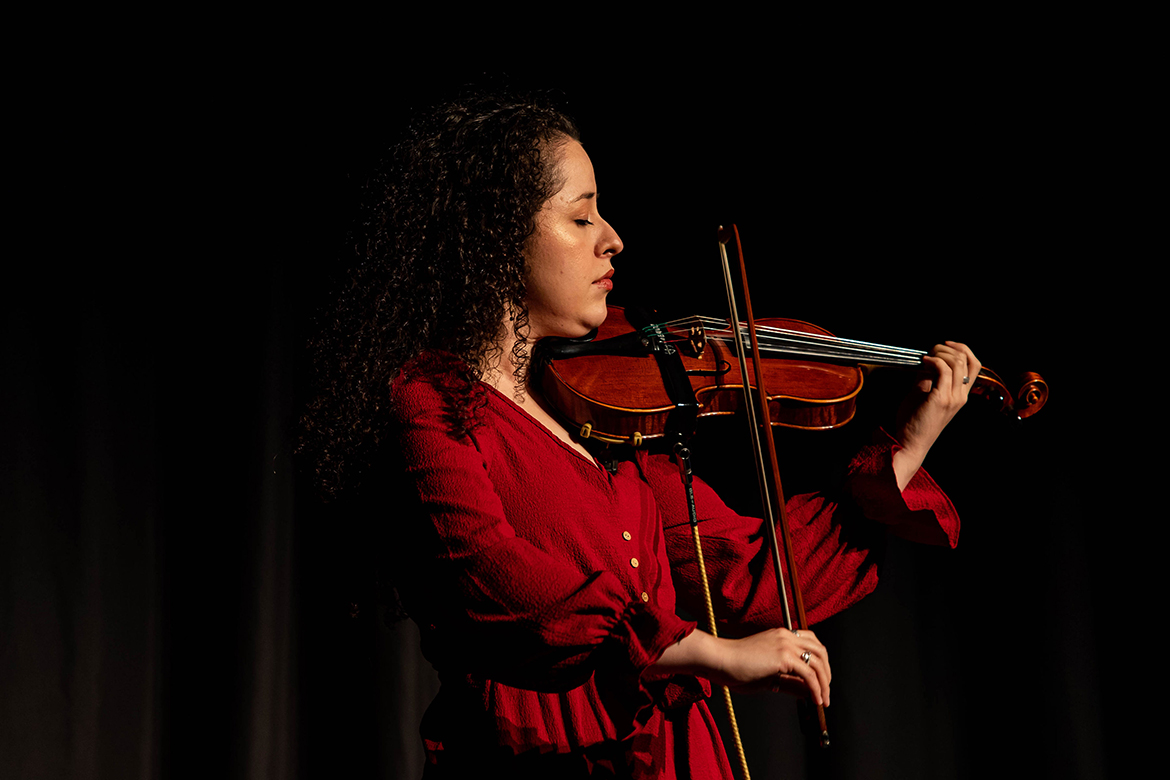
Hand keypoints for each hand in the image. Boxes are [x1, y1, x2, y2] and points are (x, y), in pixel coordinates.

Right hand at [717, 628, 831, 705]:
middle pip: (820, 650)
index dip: (820, 660)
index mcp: (781, 635)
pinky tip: (815, 699)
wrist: (720, 659)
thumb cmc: (735, 666)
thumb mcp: (767, 675)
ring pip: (818, 662)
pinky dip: (817, 689)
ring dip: (825, 683)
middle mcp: (786, 636)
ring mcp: (785, 644)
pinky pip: (809, 674)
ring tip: (823, 700)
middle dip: (827, 673)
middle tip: (825, 691)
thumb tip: (807, 691)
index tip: (821, 678)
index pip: (811, 642)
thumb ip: (788, 681)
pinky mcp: (783, 657)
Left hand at [892, 341, 980, 489]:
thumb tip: (925, 360)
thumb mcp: (923, 393)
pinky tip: (923, 362)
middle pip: (968, 360)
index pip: (974, 365)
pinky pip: (943, 371)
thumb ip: (928, 377)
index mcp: (960, 395)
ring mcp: (953, 398)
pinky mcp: (940, 399)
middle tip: (931, 351)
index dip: (963, 349)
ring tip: (926, 357)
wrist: (909, 443)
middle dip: (949, 348)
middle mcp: (961, 396)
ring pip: (957, 363)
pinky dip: (933, 361)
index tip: (945, 345)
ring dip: (940, 353)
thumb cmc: (914, 421)